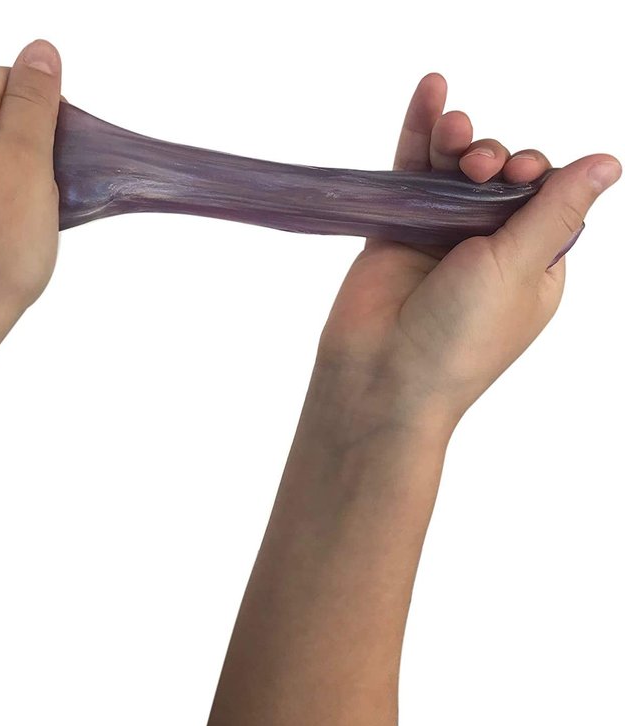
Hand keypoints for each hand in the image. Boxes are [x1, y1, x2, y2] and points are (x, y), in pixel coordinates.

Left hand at [0, 39, 62, 405]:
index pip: (12, 82)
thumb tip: (41, 50)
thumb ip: (34, 102)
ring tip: (24, 227)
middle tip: (44, 202)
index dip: (48, 122)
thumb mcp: (27, 164)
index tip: (58, 167)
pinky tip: (5, 238)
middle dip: (34, 154)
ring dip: (19, 184)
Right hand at [315, 73, 620, 433]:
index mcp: (531, 267)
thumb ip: (555, 210)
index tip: (521, 174)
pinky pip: (410, 174)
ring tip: (455, 130)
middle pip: (500, 177)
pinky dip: (419, 133)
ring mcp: (438, 239)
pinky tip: (431, 92)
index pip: (548, 196)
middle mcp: (486, 249)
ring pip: (453, 170)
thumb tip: (606, 162)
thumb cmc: (458, 337)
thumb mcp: (520, 269)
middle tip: (482, 166)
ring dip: (459, 141)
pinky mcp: (396, 231)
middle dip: (496, 158)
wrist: (381, 375)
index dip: (538, 171)